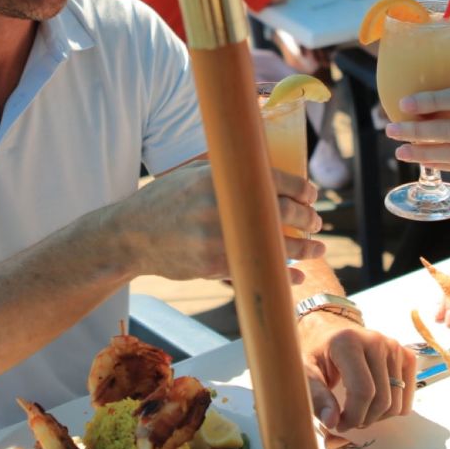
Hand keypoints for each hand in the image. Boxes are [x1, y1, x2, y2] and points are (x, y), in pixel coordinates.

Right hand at [118, 163, 323, 281]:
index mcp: (217, 177)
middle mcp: (219, 204)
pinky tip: (297, 276)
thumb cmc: (165, 201)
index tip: (312, 196)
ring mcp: (216, 237)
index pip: (273, 179)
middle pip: (280, 211)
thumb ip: (226, 173)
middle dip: (306, 218)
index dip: (301, 189)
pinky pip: (254, 269)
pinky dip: (280, 274)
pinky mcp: (212, 264)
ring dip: (303, 248)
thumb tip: (267, 173)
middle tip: (317, 222)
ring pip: (273, 244)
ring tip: (318, 248)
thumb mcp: (192, 174)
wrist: (131, 235)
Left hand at [301, 317, 414, 429]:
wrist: (329, 330)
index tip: (338, 424)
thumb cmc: (316, 351)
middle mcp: (376, 341)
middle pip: (382, 400)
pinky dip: (393, 408)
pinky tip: (374, 403)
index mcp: (349, 342)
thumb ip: (316, 396)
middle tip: (346, 420)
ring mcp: (394, 347)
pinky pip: (408, 394)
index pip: (363, 391)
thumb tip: (332, 422)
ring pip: (396, 402)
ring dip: (377, 416)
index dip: (353, 417)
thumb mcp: (305, 371)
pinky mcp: (405, 354)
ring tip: (358, 411)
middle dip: (364, 419)